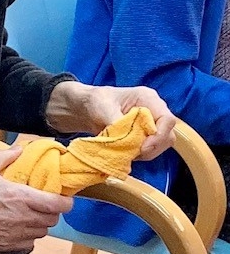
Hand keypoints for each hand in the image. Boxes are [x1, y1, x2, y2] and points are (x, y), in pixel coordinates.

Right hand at [0, 146, 72, 252]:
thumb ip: (6, 156)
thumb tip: (20, 149)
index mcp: (21, 197)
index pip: (56, 205)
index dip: (66, 202)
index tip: (66, 198)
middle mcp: (22, 218)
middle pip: (51, 220)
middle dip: (53, 212)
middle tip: (47, 203)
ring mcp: (14, 234)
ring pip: (41, 233)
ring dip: (41, 224)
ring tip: (33, 214)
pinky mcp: (5, 245)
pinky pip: (28, 244)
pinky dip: (29, 236)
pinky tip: (20, 227)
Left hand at [46, 81, 175, 160]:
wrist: (86, 109)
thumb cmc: (95, 101)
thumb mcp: (102, 107)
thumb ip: (116, 121)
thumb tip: (125, 138)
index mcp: (147, 98)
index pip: (167, 119)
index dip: (159, 136)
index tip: (142, 147)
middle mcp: (154, 111)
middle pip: (167, 135)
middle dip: (152, 148)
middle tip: (132, 153)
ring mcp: (150, 124)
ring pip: (160, 146)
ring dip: (145, 153)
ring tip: (124, 150)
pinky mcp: (144, 136)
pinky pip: (150, 150)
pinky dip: (138, 155)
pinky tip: (124, 151)